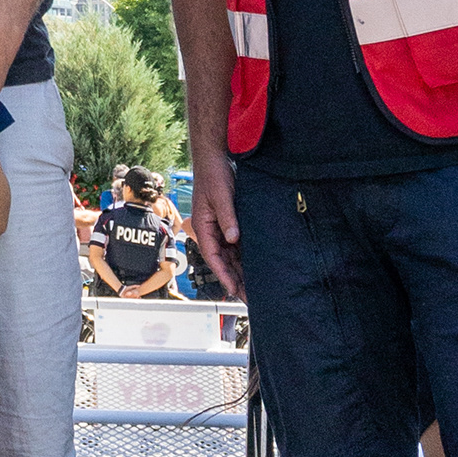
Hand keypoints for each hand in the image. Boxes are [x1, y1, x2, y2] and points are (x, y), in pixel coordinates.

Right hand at [184, 157, 243, 295]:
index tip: (234, 290)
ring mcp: (220, 228)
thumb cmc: (213, 175)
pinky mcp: (229, 223)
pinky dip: (243, 258)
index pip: (212, 257)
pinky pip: (236, 245)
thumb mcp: (221, 196)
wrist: (214, 159)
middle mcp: (211, 231)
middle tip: (247, 297)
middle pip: (222, 261)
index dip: (224, 275)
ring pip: (230, 256)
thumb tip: (233, 238)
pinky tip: (254, 268)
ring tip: (252, 288)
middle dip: (234, 280)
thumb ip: (228, 218)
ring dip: (239, 271)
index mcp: (203, 227)